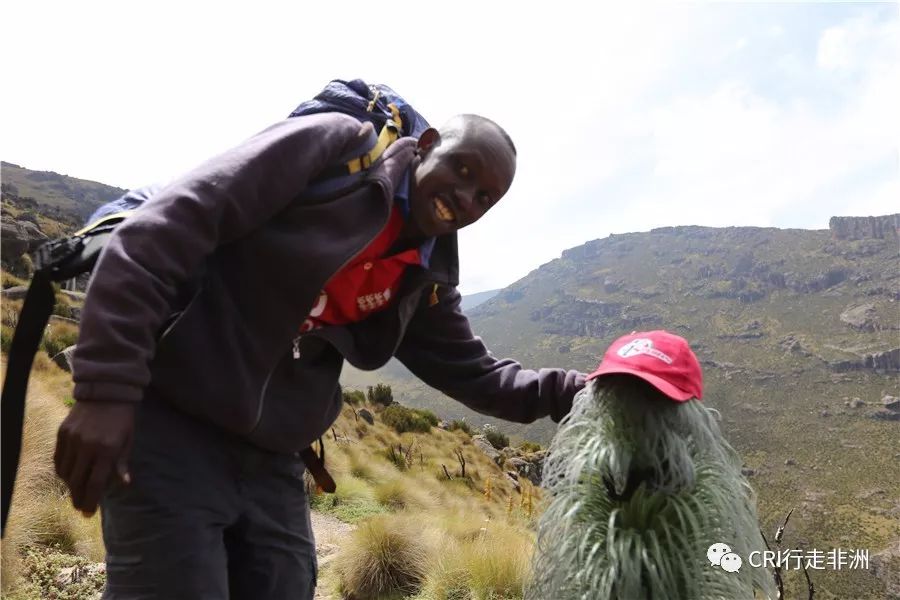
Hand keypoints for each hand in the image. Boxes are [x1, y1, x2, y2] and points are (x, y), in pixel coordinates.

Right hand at [55, 401, 135, 515]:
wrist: (106, 391)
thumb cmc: (122, 419)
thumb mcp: (128, 440)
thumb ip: (122, 462)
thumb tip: (124, 484)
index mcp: (108, 449)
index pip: (96, 483)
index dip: (91, 501)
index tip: (88, 513)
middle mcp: (88, 446)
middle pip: (77, 481)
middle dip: (78, 498)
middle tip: (80, 508)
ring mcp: (73, 439)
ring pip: (65, 472)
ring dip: (69, 487)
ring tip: (75, 493)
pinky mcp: (63, 432)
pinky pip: (58, 458)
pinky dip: (61, 471)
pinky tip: (67, 477)